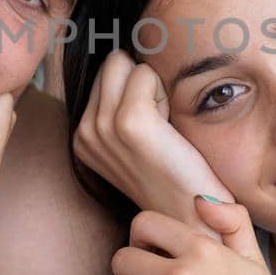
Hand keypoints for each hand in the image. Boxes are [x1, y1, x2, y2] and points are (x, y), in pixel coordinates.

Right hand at [73, 51, 232, 223]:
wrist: (193, 219)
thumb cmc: (176, 176)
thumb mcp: (136, 142)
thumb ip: (121, 105)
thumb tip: (128, 55)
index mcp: (82, 137)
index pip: (106, 73)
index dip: (136, 90)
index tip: (152, 131)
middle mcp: (84, 132)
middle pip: (113, 62)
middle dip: (140, 82)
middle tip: (160, 126)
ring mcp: (102, 127)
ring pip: (128, 64)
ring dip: (153, 87)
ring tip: (164, 129)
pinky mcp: (130, 123)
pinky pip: (147, 74)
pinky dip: (165, 93)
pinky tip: (170, 130)